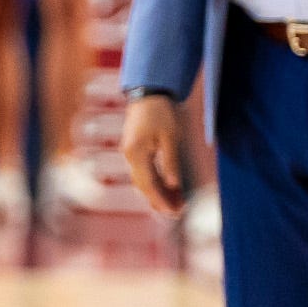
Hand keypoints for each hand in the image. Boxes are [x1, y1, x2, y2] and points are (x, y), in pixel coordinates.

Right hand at [121, 94, 187, 215]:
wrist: (148, 93)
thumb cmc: (161, 113)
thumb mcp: (171, 138)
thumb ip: (171, 164)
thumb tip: (174, 187)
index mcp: (136, 154)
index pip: (149, 184)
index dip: (162, 200)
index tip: (175, 212)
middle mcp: (129, 156)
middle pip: (144, 186)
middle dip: (160, 200)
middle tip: (178, 212)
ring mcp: (130, 154)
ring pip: (144, 180)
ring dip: (158, 193)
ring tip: (176, 203)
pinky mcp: (135, 151)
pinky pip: (144, 172)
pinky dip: (156, 182)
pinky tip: (169, 188)